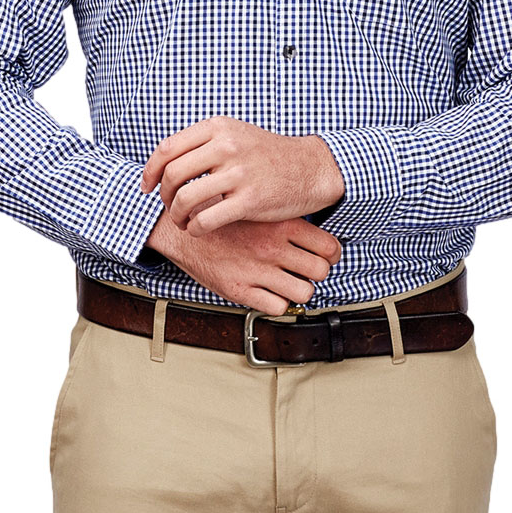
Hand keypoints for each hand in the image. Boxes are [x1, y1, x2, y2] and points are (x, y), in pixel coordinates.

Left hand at [140, 116, 344, 236]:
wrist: (309, 169)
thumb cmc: (267, 156)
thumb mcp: (235, 134)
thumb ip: (202, 143)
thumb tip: (164, 162)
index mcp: (218, 128)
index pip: (167, 149)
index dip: (150, 171)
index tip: (147, 187)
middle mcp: (226, 146)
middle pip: (173, 175)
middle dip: (164, 196)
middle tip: (169, 206)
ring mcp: (239, 173)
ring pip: (186, 199)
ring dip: (177, 215)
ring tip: (183, 221)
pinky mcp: (249, 200)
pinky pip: (206, 220)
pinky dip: (195, 229)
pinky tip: (199, 229)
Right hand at [144, 206, 342, 315]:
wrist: (179, 228)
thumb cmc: (217, 216)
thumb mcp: (255, 205)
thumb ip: (283, 217)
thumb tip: (312, 228)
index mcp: (279, 223)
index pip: (329, 246)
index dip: (331, 255)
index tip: (324, 256)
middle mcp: (272, 247)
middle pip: (320, 271)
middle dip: (315, 274)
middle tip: (305, 271)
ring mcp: (256, 269)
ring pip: (304, 292)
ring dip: (298, 290)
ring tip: (287, 283)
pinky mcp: (239, 289)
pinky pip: (277, 307)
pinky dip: (277, 303)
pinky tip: (268, 291)